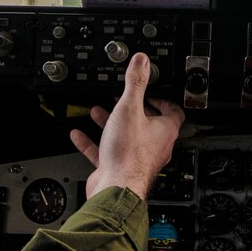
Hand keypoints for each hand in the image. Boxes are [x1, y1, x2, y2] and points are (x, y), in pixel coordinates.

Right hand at [70, 53, 183, 200]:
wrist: (115, 189)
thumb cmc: (128, 155)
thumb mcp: (129, 109)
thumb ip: (135, 83)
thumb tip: (142, 61)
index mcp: (164, 131)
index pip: (172, 111)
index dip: (161, 99)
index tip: (150, 92)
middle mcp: (153, 146)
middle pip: (146, 123)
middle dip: (130, 110)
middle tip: (120, 100)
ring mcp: (136, 159)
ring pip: (124, 137)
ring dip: (111, 123)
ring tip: (98, 111)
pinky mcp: (117, 169)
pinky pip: (105, 152)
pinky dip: (93, 142)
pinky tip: (79, 134)